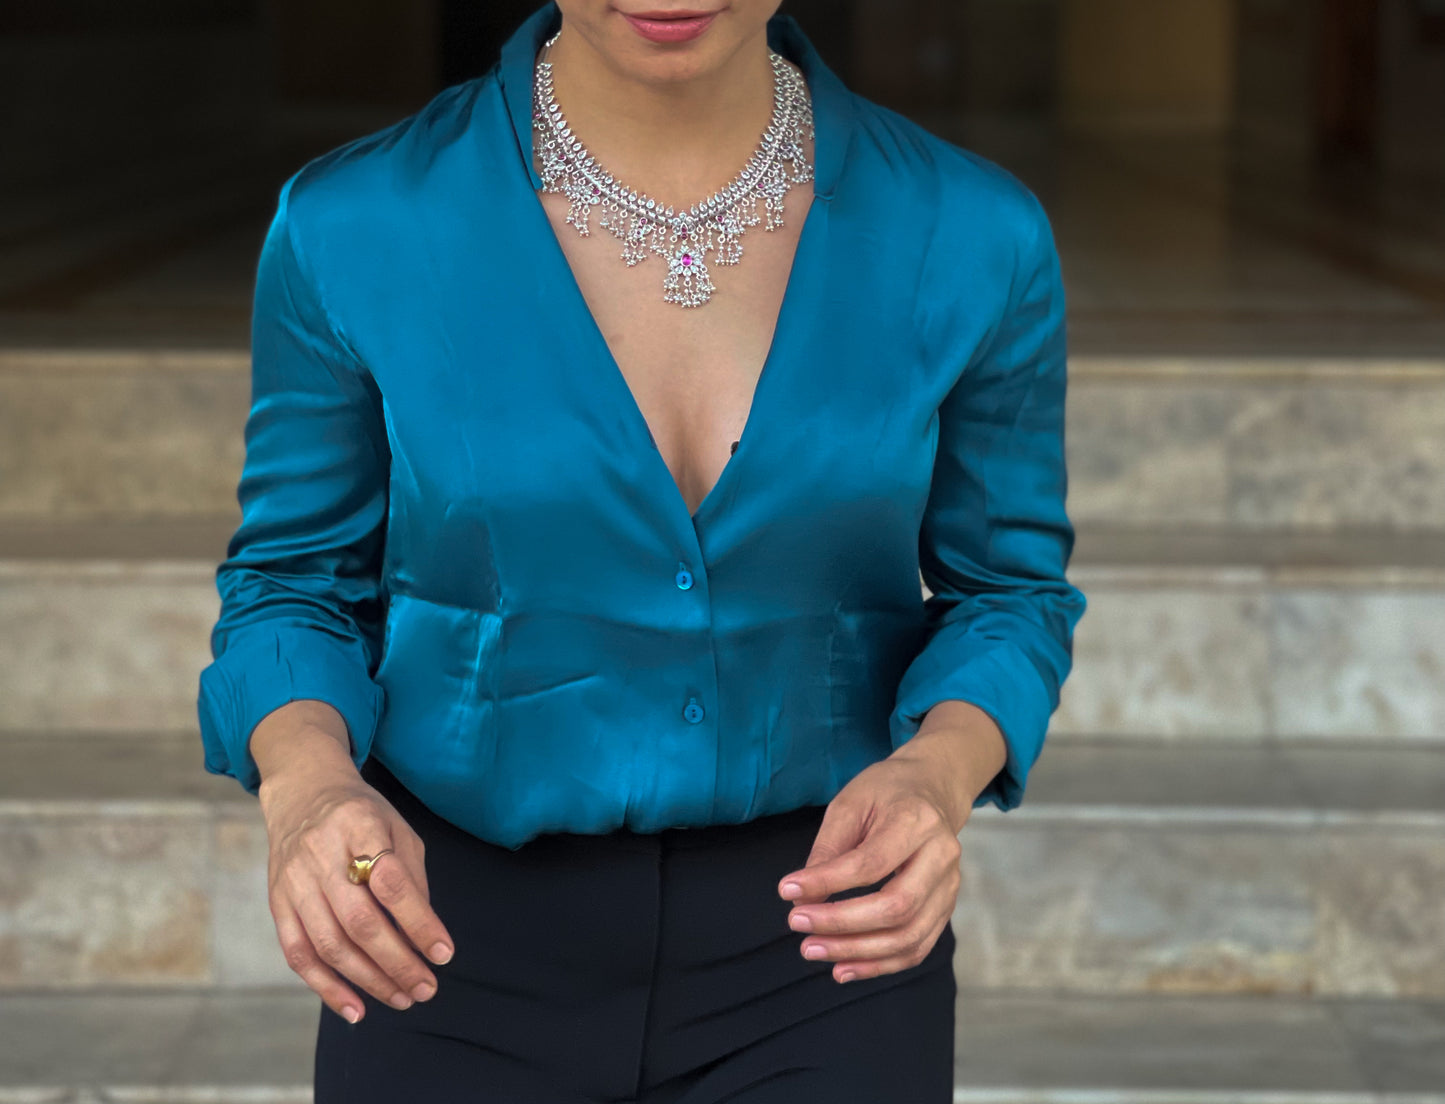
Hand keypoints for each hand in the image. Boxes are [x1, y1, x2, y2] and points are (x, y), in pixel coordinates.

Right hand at [258, 731, 455, 1023]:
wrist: (302, 793)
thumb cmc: (361, 815)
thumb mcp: (397, 827)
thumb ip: (412, 876)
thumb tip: (425, 935)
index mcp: (359, 824)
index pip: (391, 881)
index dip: (419, 921)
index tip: (443, 953)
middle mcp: (321, 853)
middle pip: (360, 921)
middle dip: (397, 962)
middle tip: (426, 988)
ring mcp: (294, 880)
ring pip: (330, 944)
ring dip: (369, 980)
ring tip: (402, 998)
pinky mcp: (278, 903)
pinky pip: (299, 954)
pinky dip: (326, 987)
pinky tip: (355, 1008)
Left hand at [776, 705, 1004, 983]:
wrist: (932, 790)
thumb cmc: (886, 793)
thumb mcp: (850, 803)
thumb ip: (829, 848)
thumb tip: (803, 896)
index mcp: (917, 821)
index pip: (871, 863)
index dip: (828, 882)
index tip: (787, 891)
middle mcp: (942, 857)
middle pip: (896, 907)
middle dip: (841, 923)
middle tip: (797, 925)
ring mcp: (949, 887)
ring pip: (908, 936)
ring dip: (857, 952)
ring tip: (813, 950)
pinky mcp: (946, 908)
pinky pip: (916, 948)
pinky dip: (879, 965)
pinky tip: (844, 968)